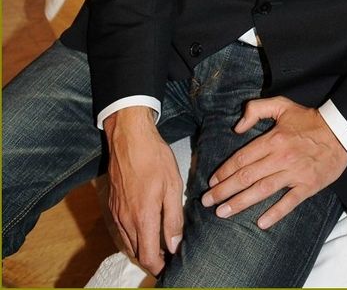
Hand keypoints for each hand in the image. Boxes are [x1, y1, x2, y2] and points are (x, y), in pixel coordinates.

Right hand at [104, 107, 183, 274]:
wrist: (129, 137)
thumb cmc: (154, 158)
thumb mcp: (172, 186)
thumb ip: (173, 219)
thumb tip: (175, 245)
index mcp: (143, 218)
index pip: (148, 257)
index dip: (160, 267)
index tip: (172, 265)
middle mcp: (126, 220)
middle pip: (137, 253)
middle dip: (152, 258)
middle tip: (169, 254)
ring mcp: (116, 213)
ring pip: (128, 242)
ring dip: (142, 247)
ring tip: (159, 242)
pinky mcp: (112, 204)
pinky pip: (121, 229)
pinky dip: (132, 235)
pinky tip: (144, 226)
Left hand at [201, 96, 346, 228]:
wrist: (341, 131)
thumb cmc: (309, 119)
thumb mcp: (282, 104)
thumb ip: (256, 109)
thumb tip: (237, 127)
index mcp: (273, 139)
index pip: (242, 158)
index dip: (225, 171)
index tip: (212, 182)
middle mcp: (281, 157)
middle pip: (247, 176)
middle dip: (224, 191)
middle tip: (207, 202)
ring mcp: (295, 173)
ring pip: (262, 191)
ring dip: (240, 203)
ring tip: (222, 213)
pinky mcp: (308, 186)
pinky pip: (289, 203)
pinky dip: (275, 213)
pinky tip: (261, 223)